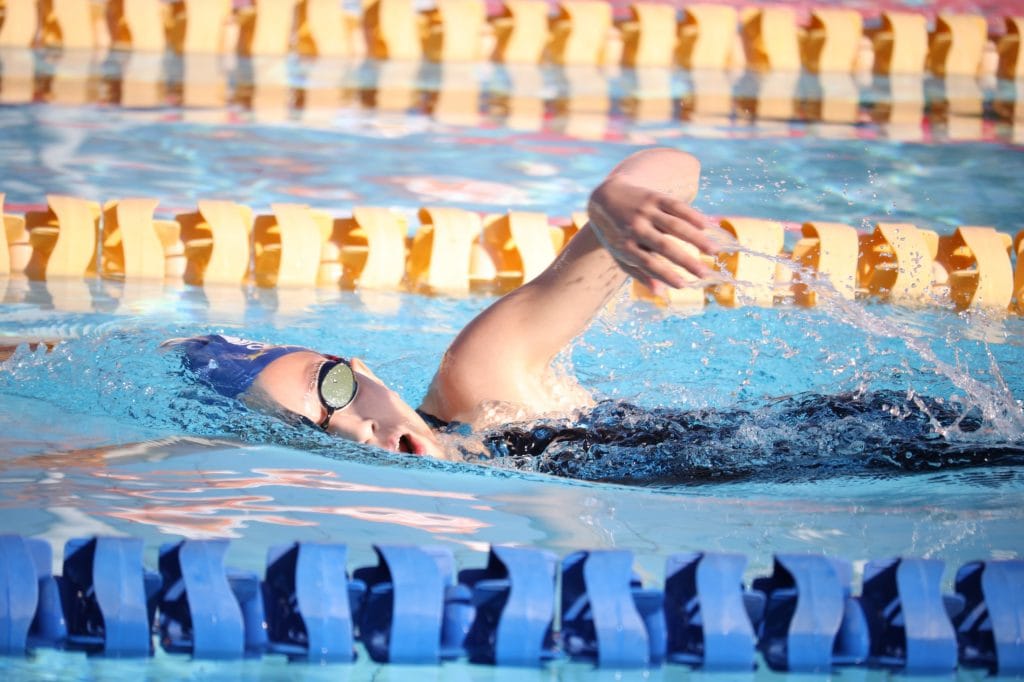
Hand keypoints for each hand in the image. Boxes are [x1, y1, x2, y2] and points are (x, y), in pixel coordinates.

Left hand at [587, 174, 724, 291]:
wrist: (605, 198)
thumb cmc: (616, 234)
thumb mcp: (620, 255)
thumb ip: (640, 273)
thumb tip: (661, 293)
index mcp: (624, 245)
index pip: (647, 263)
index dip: (665, 275)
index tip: (683, 285)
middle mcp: (635, 228)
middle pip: (664, 246)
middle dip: (686, 261)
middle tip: (705, 273)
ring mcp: (645, 211)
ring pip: (675, 225)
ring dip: (696, 238)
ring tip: (714, 251)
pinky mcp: (654, 197)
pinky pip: (677, 207)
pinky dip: (692, 216)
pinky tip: (707, 227)